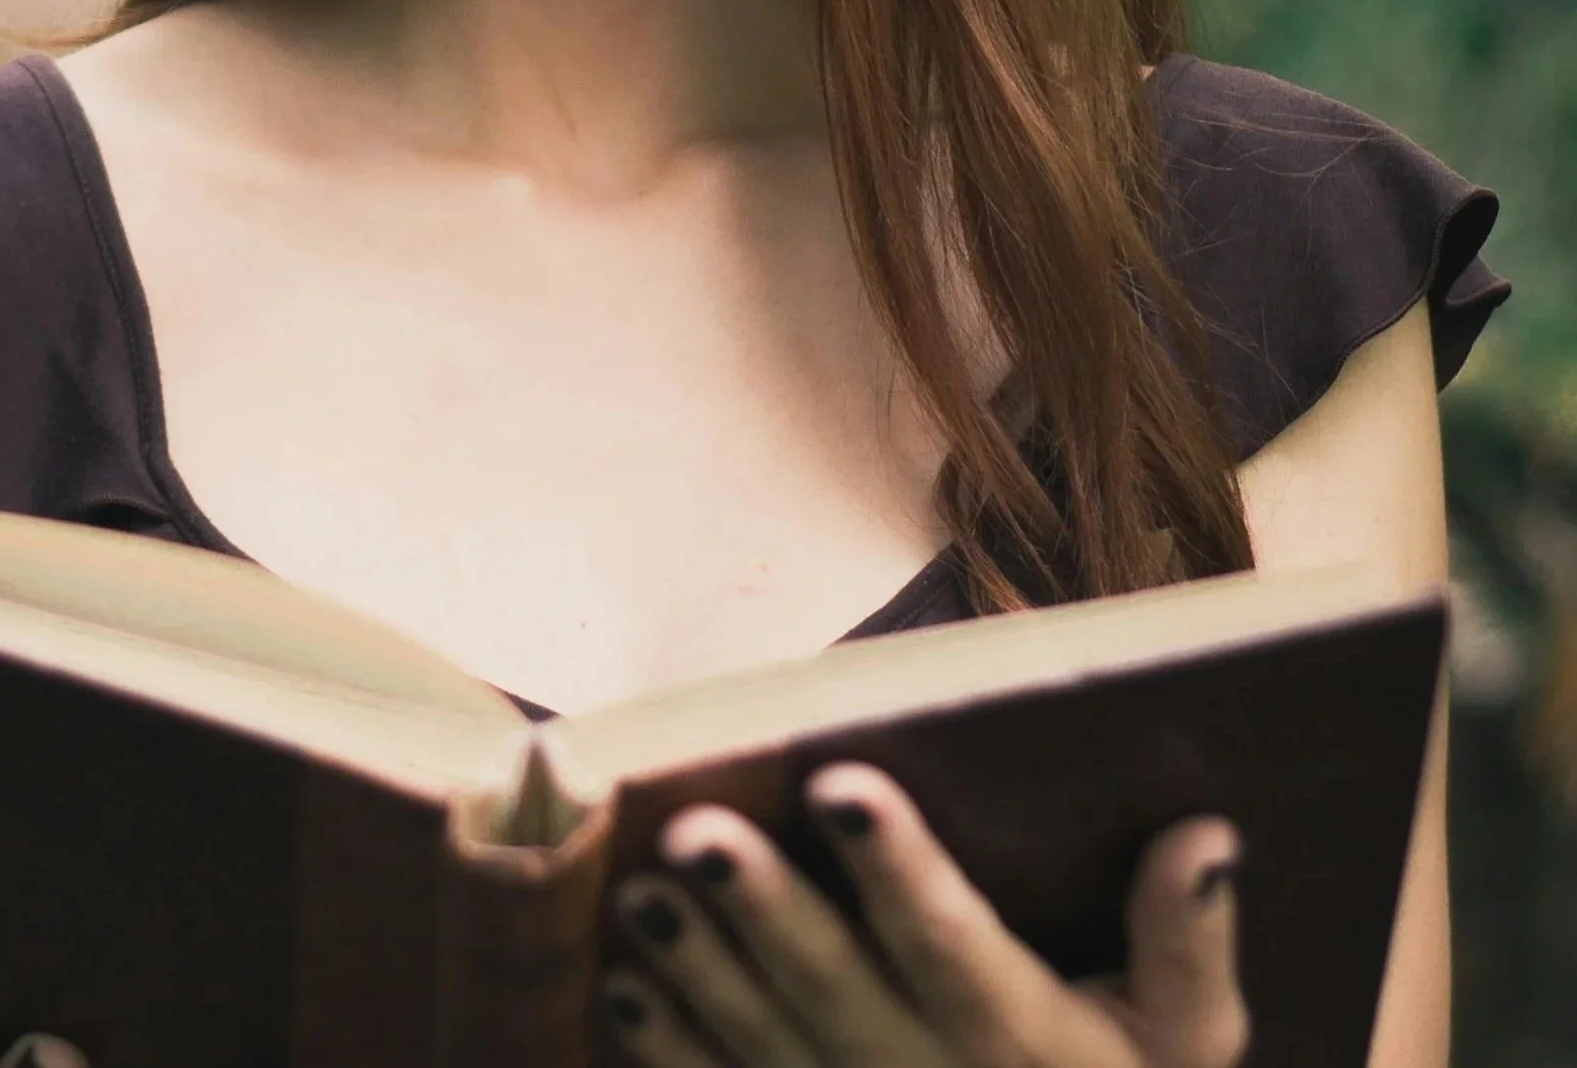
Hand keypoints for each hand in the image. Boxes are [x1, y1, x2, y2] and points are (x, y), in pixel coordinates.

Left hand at [600, 763, 1247, 1067]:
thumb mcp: (1188, 1041)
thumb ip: (1187, 944)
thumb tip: (1204, 835)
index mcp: (1028, 1043)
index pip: (955, 946)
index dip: (898, 868)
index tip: (841, 783)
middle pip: (838, 994)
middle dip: (767, 914)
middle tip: (696, 833)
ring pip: (765, 1049)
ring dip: (697, 975)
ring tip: (642, 893)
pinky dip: (670, 1052)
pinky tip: (621, 985)